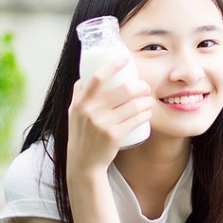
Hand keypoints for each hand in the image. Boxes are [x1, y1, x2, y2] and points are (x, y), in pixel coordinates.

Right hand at [67, 57, 152, 175]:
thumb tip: (84, 77)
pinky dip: (145, 114)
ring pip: (133, 105)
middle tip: (146, 87)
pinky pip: (136, 120)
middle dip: (140, 86)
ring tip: (149, 101)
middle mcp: (91, 111)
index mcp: (82, 102)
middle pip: (124, 89)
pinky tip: (148, 113)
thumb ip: (78, 95)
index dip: (113, 65)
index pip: (98, 77)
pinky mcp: (114, 136)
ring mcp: (103, 123)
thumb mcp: (74, 113)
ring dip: (146, 101)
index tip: (124, 58)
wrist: (83, 163)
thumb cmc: (80, 136)